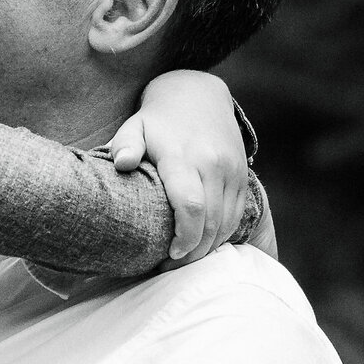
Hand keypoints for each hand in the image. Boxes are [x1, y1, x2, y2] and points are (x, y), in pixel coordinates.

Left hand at [109, 70, 248, 261]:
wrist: (198, 95)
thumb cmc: (157, 120)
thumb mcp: (135, 126)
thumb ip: (125, 145)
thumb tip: (122, 163)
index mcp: (183, 156)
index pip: (191, 205)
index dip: (183, 237)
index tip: (169, 255)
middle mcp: (213, 164)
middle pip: (211, 222)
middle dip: (193, 252)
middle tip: (170, 268)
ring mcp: (231, 171)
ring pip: (226, 223)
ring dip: (208, 248)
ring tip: (184, 259)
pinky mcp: (242, 176)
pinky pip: (236, 216)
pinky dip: (221, 235)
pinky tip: (202, 243)